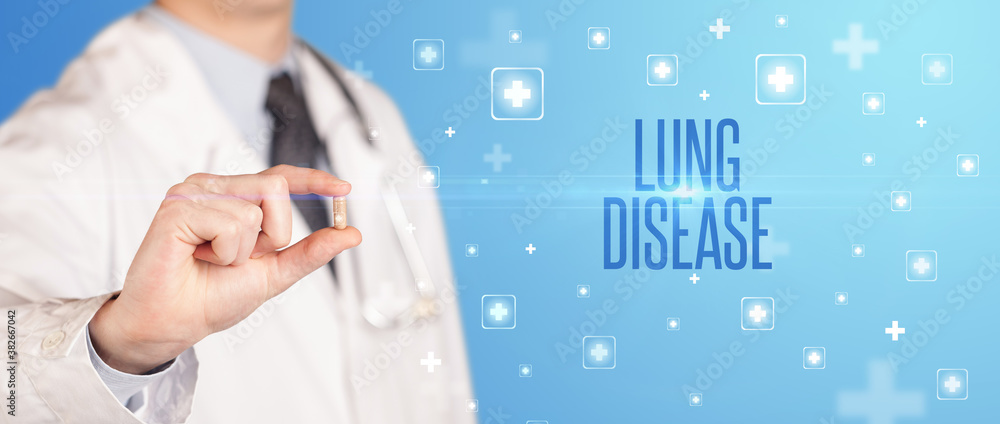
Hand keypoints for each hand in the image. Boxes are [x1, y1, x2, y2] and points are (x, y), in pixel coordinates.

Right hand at [89, 165, 360, 373]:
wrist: (173, 323)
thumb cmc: (212, 297)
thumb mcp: (275, 272)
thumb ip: (311, 252)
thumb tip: (352, 234)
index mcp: (236, 197)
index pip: (282, 177)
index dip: (314, 180)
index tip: (344, 189)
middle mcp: (216, 187)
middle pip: (276, 187)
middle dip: (272, 235)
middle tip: (238, 258)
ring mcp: (194, 192)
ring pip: (256, 209)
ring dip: (244, 250)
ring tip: (213, 259)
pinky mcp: (178, 206)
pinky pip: (230, 224)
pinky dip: (224, 252)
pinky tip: (198, 256)